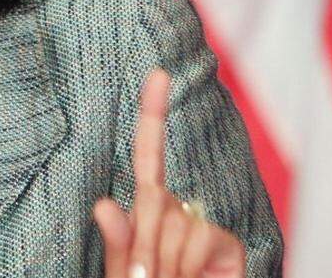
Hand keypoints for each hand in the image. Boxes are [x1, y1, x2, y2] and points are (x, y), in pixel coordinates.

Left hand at [93, 69, 244, 277]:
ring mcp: (204, 226)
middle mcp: (177, 212)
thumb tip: (103, 205)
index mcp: (147, 215)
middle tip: (147, 277)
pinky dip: (187, 263)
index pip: (149, 160)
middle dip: (141, 243)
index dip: (153, 115)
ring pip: (172, 221)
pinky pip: (197, 235)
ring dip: (163, 260)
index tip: (159, 74)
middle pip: (151, 198)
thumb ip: (118, 247)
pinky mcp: (228, 242)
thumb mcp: (125, 276)